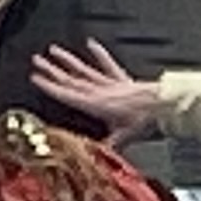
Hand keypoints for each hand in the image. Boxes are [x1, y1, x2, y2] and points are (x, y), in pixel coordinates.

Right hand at [29, 41, 167, 144]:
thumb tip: (96, 157)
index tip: (35, 78)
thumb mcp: (124, 138)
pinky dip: (100, 53)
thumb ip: (109, 146)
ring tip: (54, 49)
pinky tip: (91, 43)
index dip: (50, 87)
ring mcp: (111, 84)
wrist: (165, 106)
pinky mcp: (123, 79)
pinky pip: (109, 65)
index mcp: (95, 105)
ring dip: (69, 60)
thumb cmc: (145, 122)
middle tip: (36, 60)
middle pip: (71, 79)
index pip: (67, 94)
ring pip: (85, 70)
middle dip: (52, 70)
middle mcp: (100, 91)